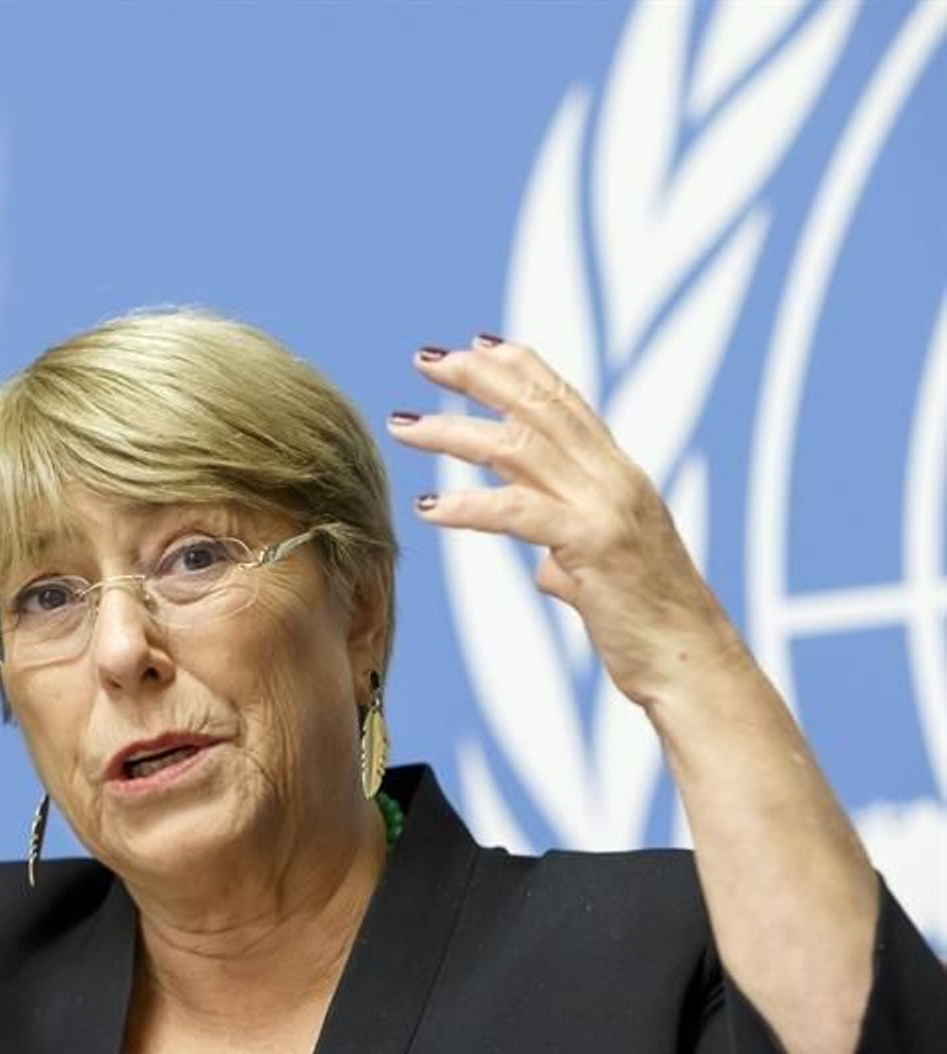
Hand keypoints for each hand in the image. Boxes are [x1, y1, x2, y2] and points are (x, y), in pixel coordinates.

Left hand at [387, 335, 743, 708]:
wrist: (692, 666)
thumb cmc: (648, 628)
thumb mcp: (604, 576)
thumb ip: (571, 557)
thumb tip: (548, 568)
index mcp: (619, 477)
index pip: (567, 403)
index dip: (521, 368)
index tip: (475, 345)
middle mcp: (615, 479)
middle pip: (537, 408)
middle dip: (478, 377)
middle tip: (425, 358)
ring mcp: (605, 508)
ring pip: (518, 447)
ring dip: (453, 432)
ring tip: (402, 425)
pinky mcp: (592, 546)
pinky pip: (516, 513)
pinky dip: (466, 506)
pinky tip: (425, 508)